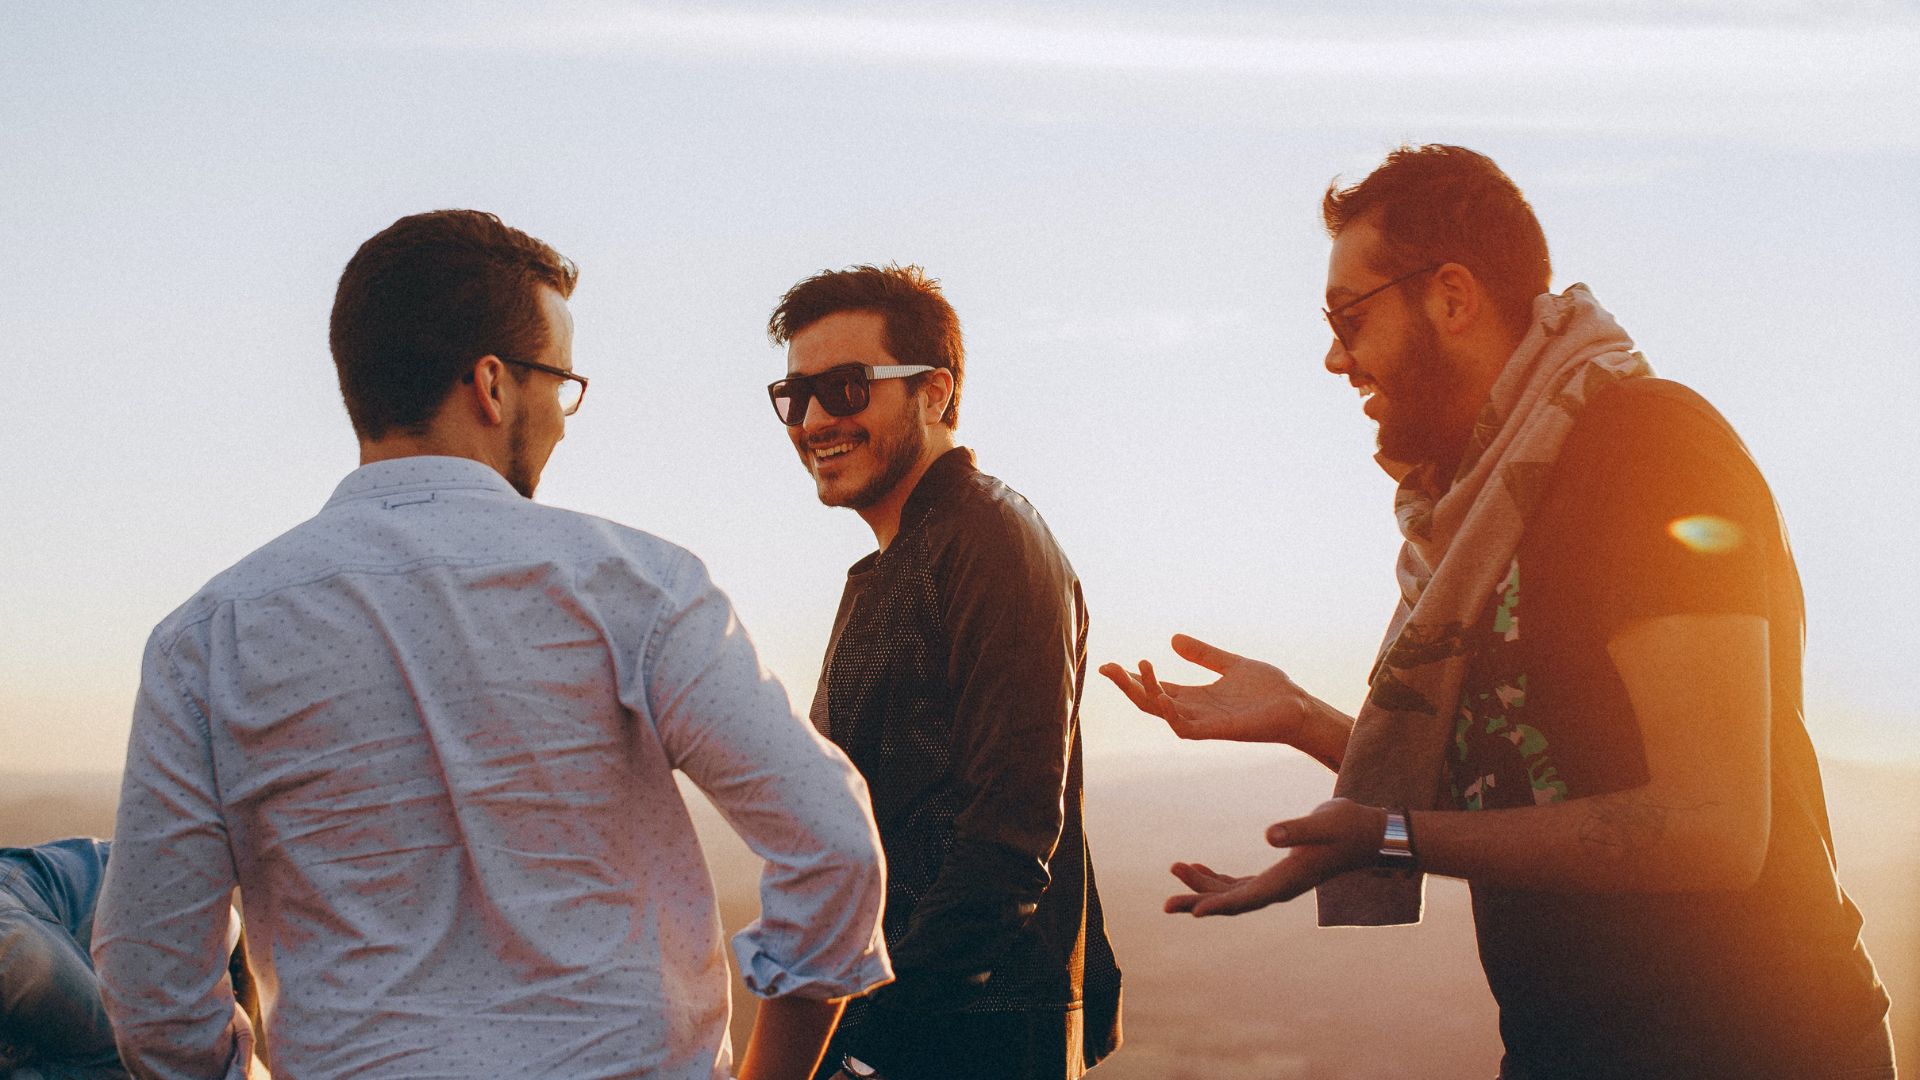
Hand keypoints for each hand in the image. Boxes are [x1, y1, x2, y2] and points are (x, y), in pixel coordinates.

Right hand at [1099, 634, 1309, 744]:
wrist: (1298, 707)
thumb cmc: (1269, 690)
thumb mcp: (1230, 664)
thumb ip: (1203, 654)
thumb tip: (1173, 639)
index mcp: (1196, 697)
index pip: (1156, 688)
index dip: (1134, 678)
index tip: (1110, 664)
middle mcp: (1195, 711)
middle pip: (1150, 701)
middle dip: (1128, 686)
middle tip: (1108, 668)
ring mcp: (1204, 723)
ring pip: (1162, 713)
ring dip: (1144, 694)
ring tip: (1133, 670)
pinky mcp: (1217, 731)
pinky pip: (1185, 727)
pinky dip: (1169, 714)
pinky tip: (1160, 696)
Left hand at [1164, 799, 1385, 916]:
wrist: (1370, 833)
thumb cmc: (1349, 827)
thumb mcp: (1323, 823)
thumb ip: (1296, 830)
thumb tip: (1268, 835)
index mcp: (1287, 881)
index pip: (1246, 899)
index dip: (1218, 906)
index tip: (1192, 913)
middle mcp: (1279, 887)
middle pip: (1232, 902)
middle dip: (1198, 901)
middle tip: (1166, 904)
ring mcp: (1278, 882)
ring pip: (1232, 892)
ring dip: (1203, 885)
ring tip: (1175, 870)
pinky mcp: (1278, 872)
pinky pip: (1241, 883)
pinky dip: (1218, 877)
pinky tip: (1199, 867)